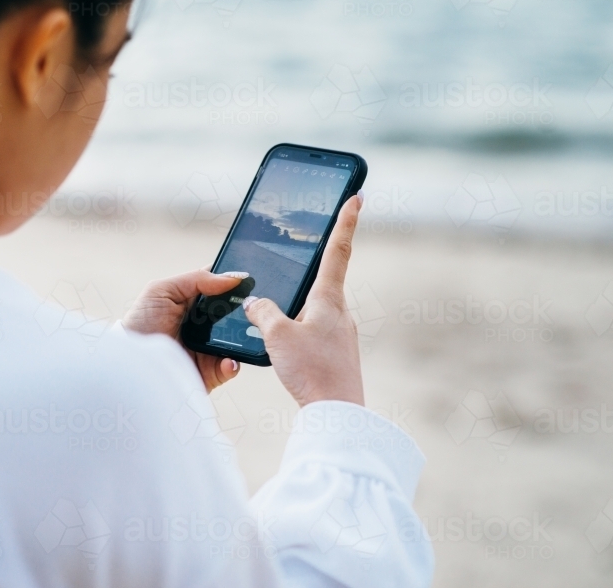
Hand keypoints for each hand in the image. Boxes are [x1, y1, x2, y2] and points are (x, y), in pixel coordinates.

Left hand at [122, 269, 248, 391]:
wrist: (129, 361)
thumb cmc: (141, 322)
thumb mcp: (162, 290)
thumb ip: (196, 279)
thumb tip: (232, 277)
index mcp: (195, 303)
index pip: (222, 290)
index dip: (236, 285)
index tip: (248, 281)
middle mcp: (205, 325)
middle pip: (235, 314)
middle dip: (246, 311)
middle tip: (252, 307)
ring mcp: (209, 348)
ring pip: (237, 341)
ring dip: (243, 337)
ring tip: (244, 333)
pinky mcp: (209, 371)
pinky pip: (229, 367)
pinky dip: (232, 364)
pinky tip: (227, 359)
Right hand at [242, 194, 363, 406]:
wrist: (337, 414)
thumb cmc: (312, 370)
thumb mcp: (276, 335)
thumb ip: (263, 312)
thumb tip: (256, 302)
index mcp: (329, 298)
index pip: (338, 249)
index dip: (345, 221)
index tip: (356, 196)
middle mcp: (340, 312)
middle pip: (323, 279)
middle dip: (310, 268)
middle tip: (304, 250)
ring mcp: (340, 334)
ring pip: (313, 309)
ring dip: (297, 308)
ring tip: (275, 320)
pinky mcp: (336, 354)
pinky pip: (312, 332)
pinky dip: (296, 330)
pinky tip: (284, 348)